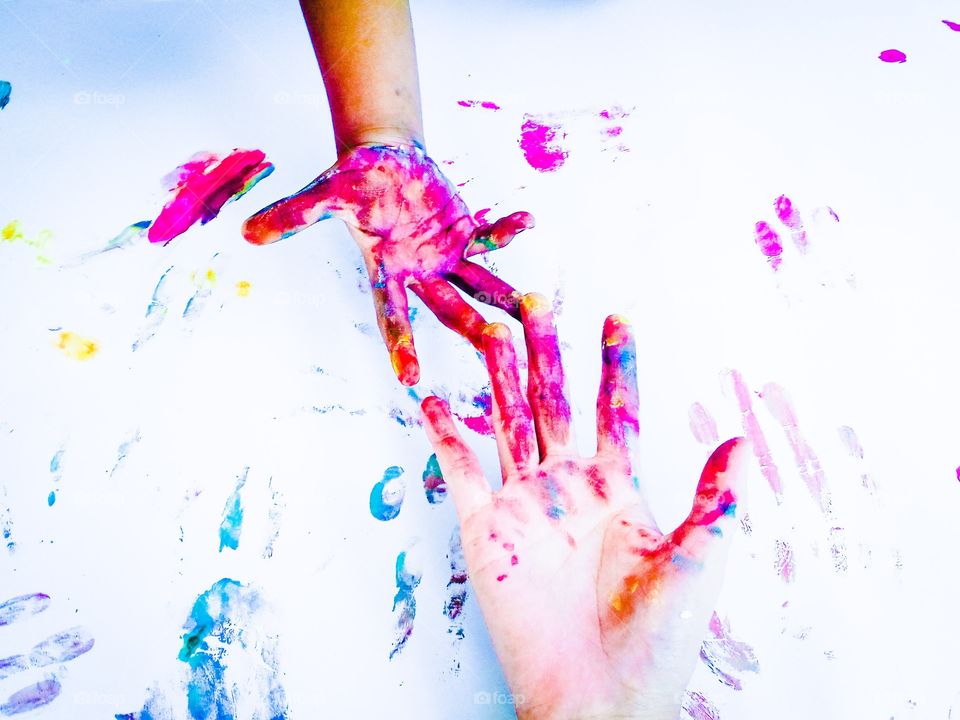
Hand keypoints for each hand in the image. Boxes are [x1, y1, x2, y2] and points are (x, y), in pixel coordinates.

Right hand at [242, 144, 533, 384]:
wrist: (383, 161)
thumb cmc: (352, 179)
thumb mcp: (325, 194)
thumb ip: (294, 216)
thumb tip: (246, 233)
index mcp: (386, 272)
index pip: (392, 314)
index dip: (400, 343)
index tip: (409, 379)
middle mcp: (419, 274)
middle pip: (448, 308)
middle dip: (471, 328)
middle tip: (496, 349)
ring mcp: (445, 259)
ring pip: (478, 286)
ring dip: (504, 299)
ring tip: (535, 312)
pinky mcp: (464, 237)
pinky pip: (490, 240)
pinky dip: (506, 231)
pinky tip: (527, 220)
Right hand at [420, 294, 748, 719]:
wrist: (599, 698)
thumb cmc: (655, 640)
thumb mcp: (696, 562)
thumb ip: (714, 499)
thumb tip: (738, 441)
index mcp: (617, 488)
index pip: (616, 410)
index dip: (617, 365)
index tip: (617, 319)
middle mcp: (568, 486)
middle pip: (553, 399)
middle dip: (546, 349)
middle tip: (537, 299)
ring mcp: (524, 504)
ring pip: (506, 419)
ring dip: (497, 374)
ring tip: (491, 325)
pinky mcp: (485, 529)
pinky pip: (460, 470)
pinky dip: (445, 435)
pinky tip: (434, 400)